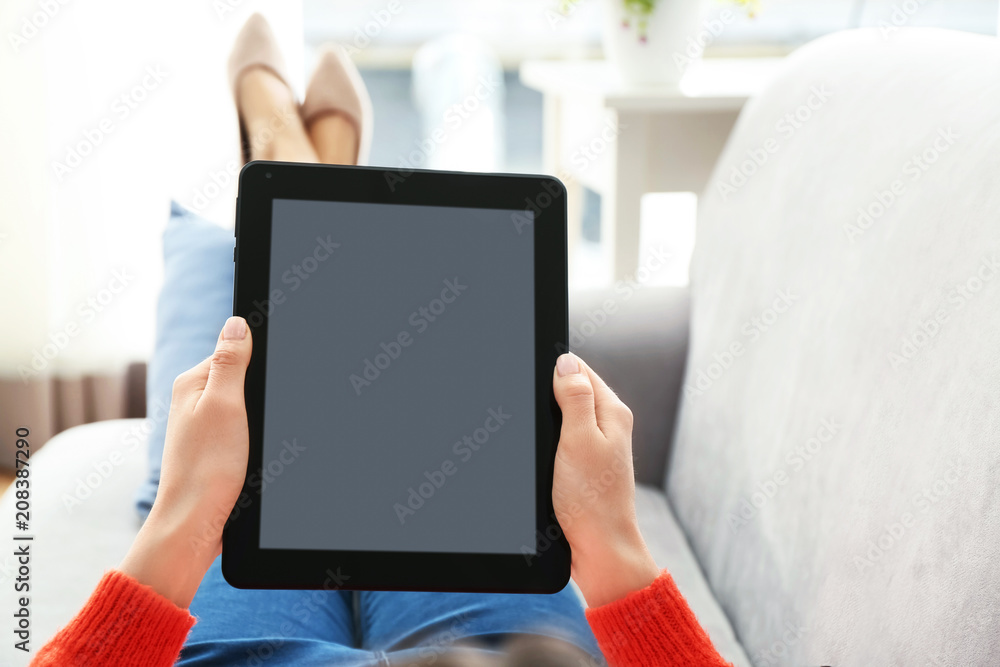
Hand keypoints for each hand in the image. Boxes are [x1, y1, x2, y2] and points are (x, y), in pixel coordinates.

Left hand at [120, 317, 251, 607]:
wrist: (195, 524)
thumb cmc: (207, 466)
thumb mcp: (224, 403)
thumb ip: (230, 361)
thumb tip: (236, 323)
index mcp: (192, 383)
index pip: (235, 351)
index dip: (261, 363)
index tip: (273, 384)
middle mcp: (194, 402)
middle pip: (243, 379)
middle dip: (262, 394)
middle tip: (263, 421)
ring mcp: (204, 428)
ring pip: (246, 407)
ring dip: (260, 420)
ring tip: (258, 441)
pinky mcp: (215, 450)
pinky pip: (243, 430)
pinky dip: (255, 438)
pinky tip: (257, 453)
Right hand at [551, 353, 659, 607]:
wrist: (600, 549)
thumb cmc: (591, 499)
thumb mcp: (578, 439)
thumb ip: (575, 398)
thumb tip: (566, 362)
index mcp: (612, 411)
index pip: (579, 369)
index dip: (552, 369)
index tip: (529, 379)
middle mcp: (609, 425)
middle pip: (571, 391)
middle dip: (546, 396)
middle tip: (528, 414)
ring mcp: (598, 446)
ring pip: (564, 417)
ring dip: (546, 422)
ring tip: (536, 440)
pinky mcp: (586, 466)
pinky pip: (564, 440)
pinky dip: (549, 443)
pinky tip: (540, 457)